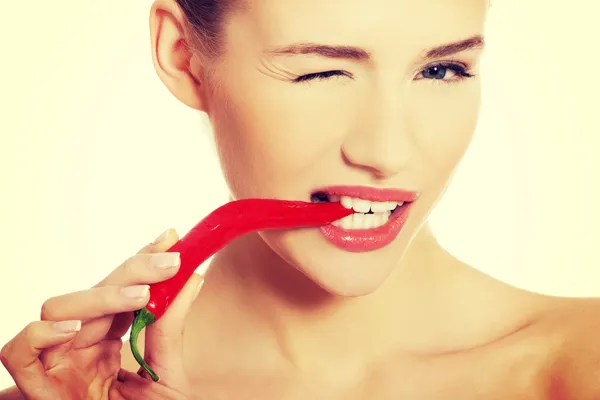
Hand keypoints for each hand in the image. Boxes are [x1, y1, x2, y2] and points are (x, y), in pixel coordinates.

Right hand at [0, 229, 202, 399]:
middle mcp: (81, 346)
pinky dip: (41, 333)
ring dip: (99, 296)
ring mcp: (57, 363)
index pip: (123, 290)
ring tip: (139, 295)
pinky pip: (20, 351)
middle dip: (132, 270)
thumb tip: (193, 279)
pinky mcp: (37, 386)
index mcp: (111, 341)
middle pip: (94, 292)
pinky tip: (77, 330)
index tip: (171, 239)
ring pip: (59, 308)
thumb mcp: (167, 376)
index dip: (142, 261)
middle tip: (169, 260)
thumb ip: (172, 329)